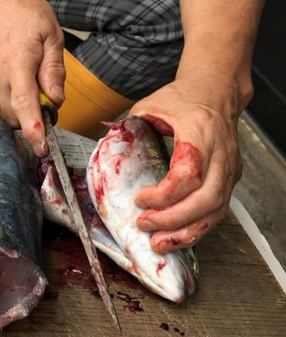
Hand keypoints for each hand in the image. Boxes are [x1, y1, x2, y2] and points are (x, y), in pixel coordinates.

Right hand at [0, 0, 65, 156]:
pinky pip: (2, 101)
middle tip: (51, 108)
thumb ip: (54, 70)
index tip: (41, 147)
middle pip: (15, 116)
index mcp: (17, 64)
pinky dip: (16, 102)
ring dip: (24, 112)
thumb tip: (56, 100)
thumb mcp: (51, 36)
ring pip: (7, 111)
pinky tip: (25, 84)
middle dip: (33, 122)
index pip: (24, 104)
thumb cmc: (25, 13)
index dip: (33, 129)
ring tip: (38, 89)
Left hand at [130, 71, 246, 252]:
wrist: (217, 92)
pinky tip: (176, 237)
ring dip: (186, 233)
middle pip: (206, 199)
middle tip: (145, 225)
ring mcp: (229, 169)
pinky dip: (197, 229)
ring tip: (160, 244)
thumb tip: (105, 142)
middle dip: (173, 220)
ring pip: (216, 211)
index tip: (140, 199)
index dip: (164, 194)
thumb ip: (129, 125)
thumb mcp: (151, 104)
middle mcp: (221, 154)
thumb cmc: (184, 98)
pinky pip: (217, 211)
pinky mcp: (230, 179)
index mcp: (199, 133)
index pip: (188, 173)